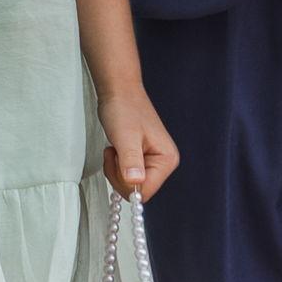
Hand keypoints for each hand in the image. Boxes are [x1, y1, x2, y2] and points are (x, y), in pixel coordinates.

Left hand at [97, 85, 179, 201]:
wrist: (118, 90)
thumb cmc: (123, 108)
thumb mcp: (125, 137)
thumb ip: (130, 161)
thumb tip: (135, 182)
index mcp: (167, 159)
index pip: (145, 192)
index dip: (125, 182)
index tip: (117, 161)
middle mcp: (164, 162)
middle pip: (137, 190)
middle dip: (119, 175)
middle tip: (114, 153)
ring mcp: (154, 160)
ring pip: (130, 183)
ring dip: (116, 170)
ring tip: (115, 148)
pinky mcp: (143, 158)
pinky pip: (127, 175)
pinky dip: (116, 166)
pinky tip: (116, 149)